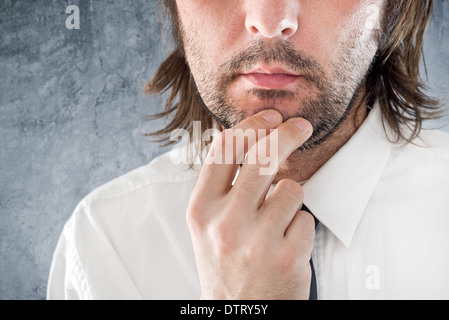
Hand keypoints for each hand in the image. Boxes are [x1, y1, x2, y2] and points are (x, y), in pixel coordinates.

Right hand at [186, 110, 315, 299]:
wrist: (238, 315)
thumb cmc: (224, 265)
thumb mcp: (208, 225)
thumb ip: (223, 186)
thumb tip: (249, 137)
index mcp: (201, 210)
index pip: (225, 149)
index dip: (251, 124)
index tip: (270, 115)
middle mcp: (225, 223)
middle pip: (263, 155)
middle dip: (288, 133)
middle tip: (301, 126)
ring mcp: (256, 241)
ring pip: (291, 187)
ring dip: (290, 198)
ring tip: (276, 222)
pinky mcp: (287, 258)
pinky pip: (306, 219)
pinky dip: (300, 227)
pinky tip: (285, 245)